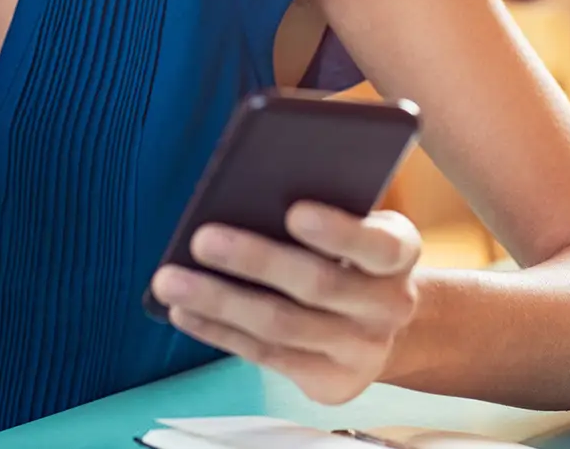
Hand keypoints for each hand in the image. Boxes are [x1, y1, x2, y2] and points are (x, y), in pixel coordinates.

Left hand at [149, 203, 421, 404]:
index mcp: (399, 252)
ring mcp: (361, 350)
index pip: (378, 244)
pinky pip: (266, 356)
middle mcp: (389, 305)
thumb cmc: (349, 254)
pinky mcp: (330, 382)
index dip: (338, 231)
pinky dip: (219, 331)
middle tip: (202, 238)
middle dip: (255, 260)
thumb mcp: (352, 221)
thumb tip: (244, 188)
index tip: (294, 212)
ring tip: (170, 279)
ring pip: (282, 326)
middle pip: (318, 285)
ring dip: (220, 301)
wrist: (379, 322)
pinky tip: (183, 309)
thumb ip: (320, 204)